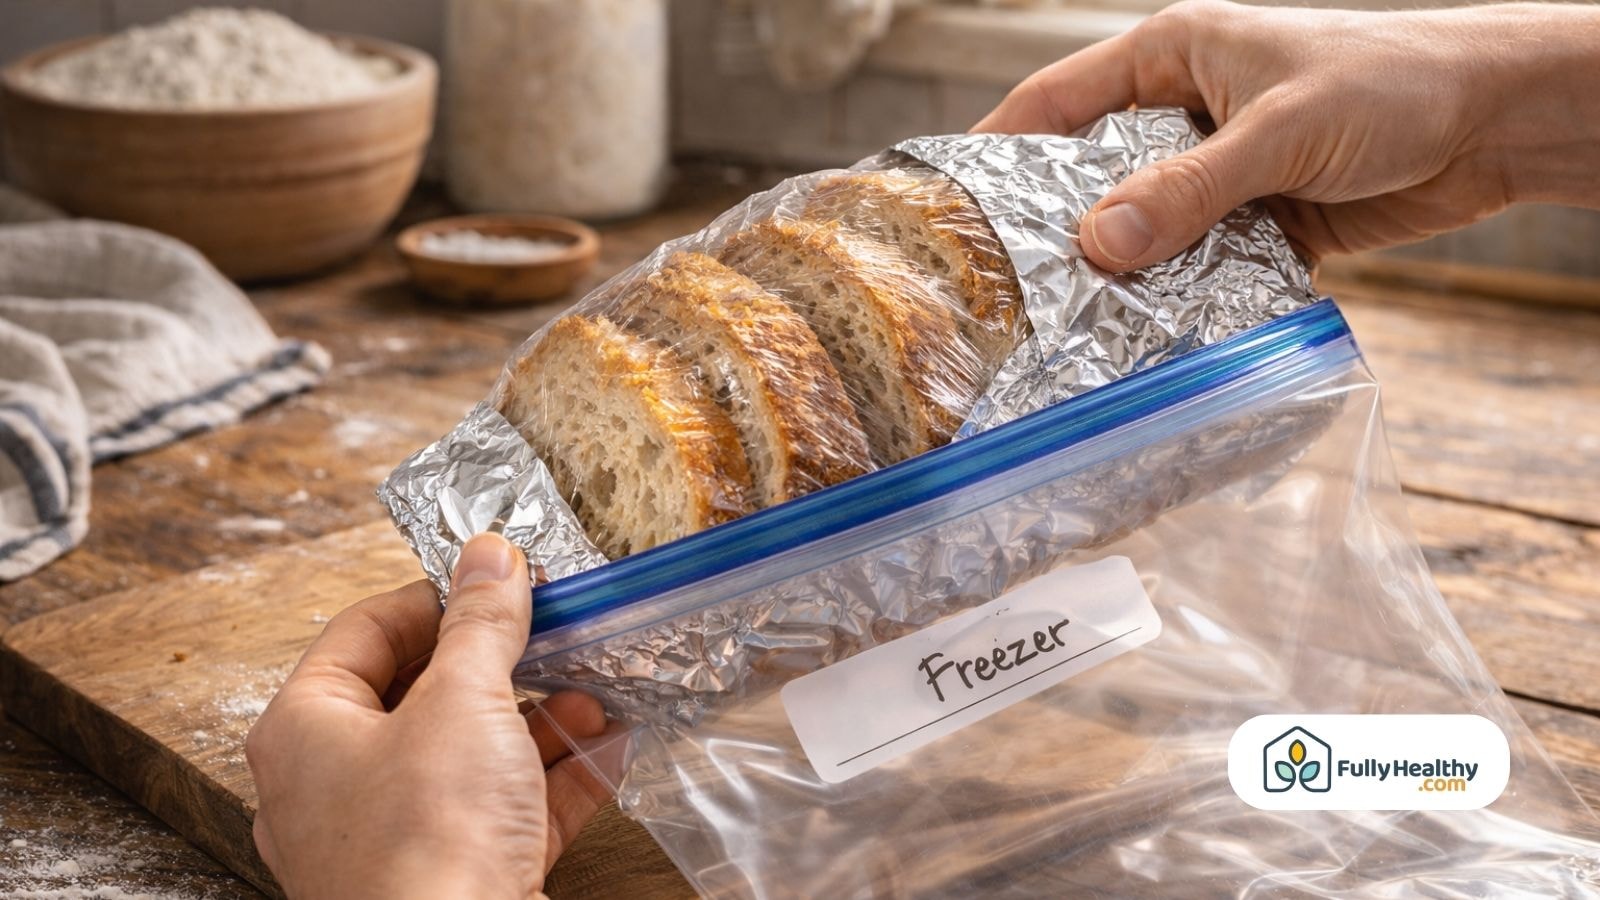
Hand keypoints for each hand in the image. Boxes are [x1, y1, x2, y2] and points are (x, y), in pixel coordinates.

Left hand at [246, 533, 609, 899]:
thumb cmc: (425, 845)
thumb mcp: (461, 702)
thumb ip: (481, 622)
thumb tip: (487, 554)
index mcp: (306, 729)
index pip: (365, 630)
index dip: (438, 596)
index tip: (501, 579)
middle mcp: (336, 784)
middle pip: (425, 694)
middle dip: (505, 665)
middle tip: (557, 632)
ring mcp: (394, 837)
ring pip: (471, 755)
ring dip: (541, 720)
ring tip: (594, 695)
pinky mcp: (450, 878)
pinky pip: (504, 811)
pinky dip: (555, 778)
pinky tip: (608, 749)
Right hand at [974, 1, 1599, 271]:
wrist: (1499, 120)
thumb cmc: (1394, 84)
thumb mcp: (1281, 130)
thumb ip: (1190, 188)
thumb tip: (1098, 245)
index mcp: (1172, 53)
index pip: (1057, 100)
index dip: (1000, 148)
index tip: (949, 203)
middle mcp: (1185, 109)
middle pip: (1093, 172)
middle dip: (1058, 226)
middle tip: (1007, 287)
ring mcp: (1220, 168)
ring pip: (1145, 225)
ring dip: (1123, 271)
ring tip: (1070, 327)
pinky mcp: (1259, 221)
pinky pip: (1198, 262)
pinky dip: (1179, 296)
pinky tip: (1150, 335)